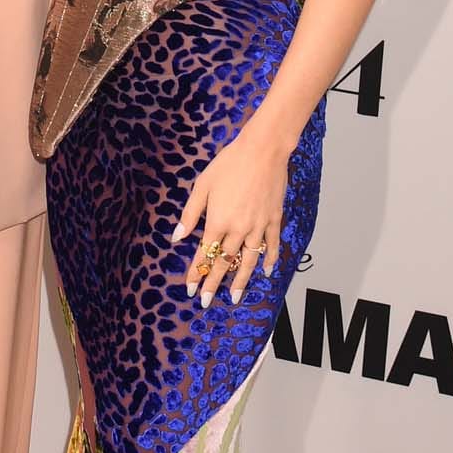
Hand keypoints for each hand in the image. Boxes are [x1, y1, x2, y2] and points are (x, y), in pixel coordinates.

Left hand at [173, 124, 290, 307]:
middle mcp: (239, 229)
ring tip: (235, 297)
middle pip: (224, 262)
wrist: (263, 151)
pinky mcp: (274, 219)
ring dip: (241, 280)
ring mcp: (259, 226)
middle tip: (206, 301)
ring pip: (248, 260)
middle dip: (213, 283)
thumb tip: (177, 237)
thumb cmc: (229, 164)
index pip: (204, 254)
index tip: (190, 289)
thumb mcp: (202, 186)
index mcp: (218, 222)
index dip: (196, 273)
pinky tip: (266, 271)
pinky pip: (271, 245)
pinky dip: (269, 260)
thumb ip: (190, 214)